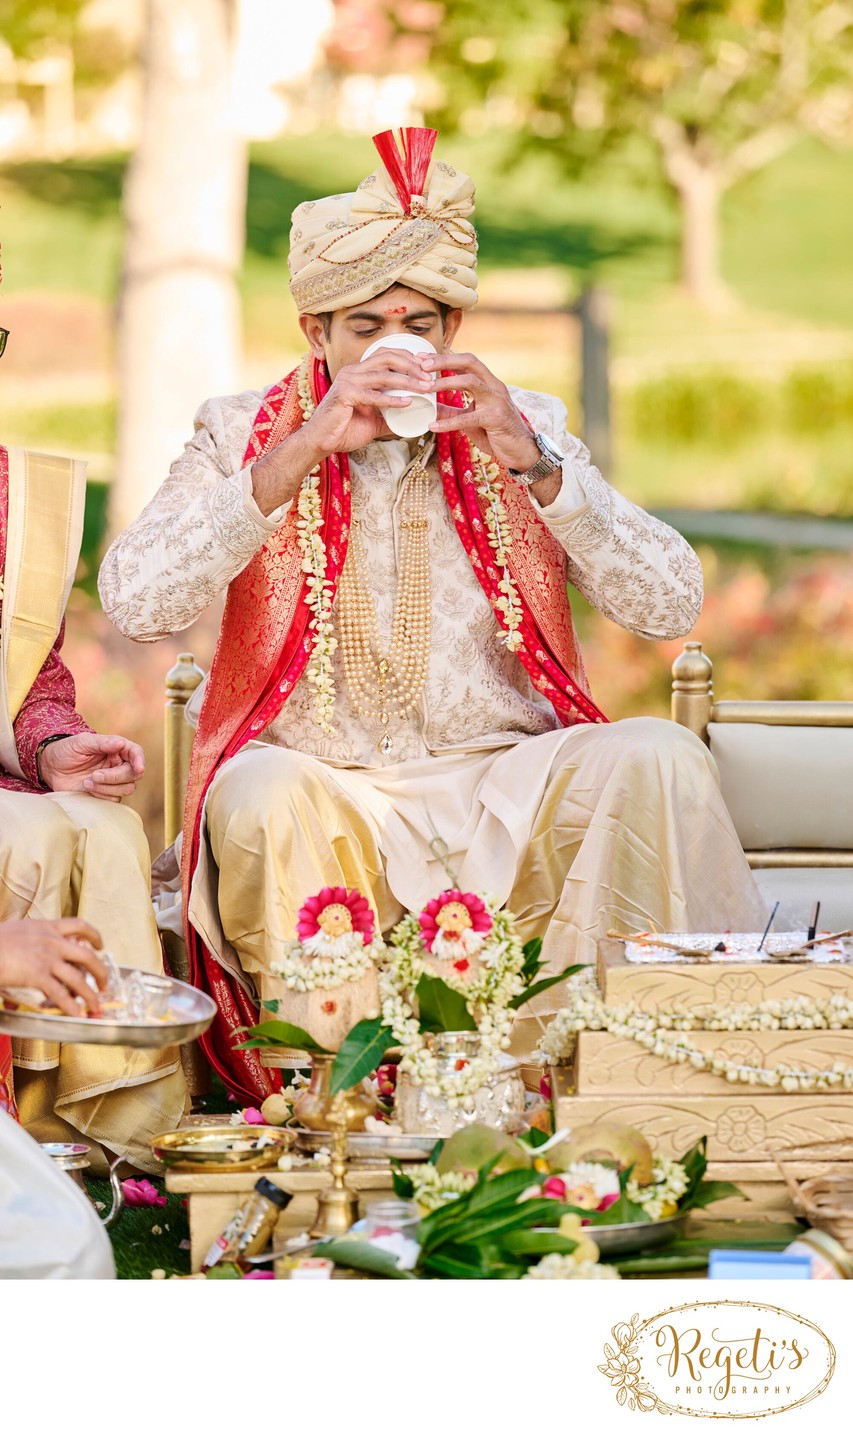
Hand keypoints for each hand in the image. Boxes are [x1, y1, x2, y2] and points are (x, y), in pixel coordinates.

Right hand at [0, 918, 106, 1015]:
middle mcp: (51, 941)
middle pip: (88, 955)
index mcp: (46, 927)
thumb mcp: (18, 931)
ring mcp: (46, 958)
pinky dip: (72, 1006)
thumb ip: (32, 939)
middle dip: (101, 971)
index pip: (79, 925)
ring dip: (91, 994)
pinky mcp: (37, 975)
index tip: (99, 944)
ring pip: (79, 978)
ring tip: (95, 1005)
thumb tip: (34, 951)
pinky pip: (61, 994)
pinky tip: (77, 1015)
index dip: (94, 935)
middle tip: (103, 982)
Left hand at [38, 733, 144, 800]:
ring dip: (106, 788)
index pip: (136, 753)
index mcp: (116, 749)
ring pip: (126, 789)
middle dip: (115, 777)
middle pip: (133, 775)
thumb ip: (102, 743)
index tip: (138, 768)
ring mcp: (112, 781)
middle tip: (94, 776)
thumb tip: (121, 744)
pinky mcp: (105, 794)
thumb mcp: (81, 742)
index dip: (140, 760)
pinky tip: (86, 789)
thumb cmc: (66, 750)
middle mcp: (118, 765)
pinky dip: (101, 796)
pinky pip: (113, 800)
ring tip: (86, 782)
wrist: (50, 767)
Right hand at [304, 348, 435, 455]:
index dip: (409, 357)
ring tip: (425, 388)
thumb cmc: (345, 429)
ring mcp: (348, 381)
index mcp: (360, 372)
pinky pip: (372, 395)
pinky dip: (391, 399)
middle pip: (388, 357)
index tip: (428, 367)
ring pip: (383, 374)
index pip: (387, 354)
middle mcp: (353, 371)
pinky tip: (407, 402)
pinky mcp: (344, 395)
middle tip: (430, 377)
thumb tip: (414, 419)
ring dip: (407, 380)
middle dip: (412, 365)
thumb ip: (391, 415)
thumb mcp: (375, 420)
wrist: (322, 442)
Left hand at [423, 350, 543, 472]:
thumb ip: (451, 411)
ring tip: (426, 388)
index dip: (444, 358)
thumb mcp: (470, 418)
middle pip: (469, 362)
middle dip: (444, 360)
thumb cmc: (496, 433)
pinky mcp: (495, 418)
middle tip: (422, 365)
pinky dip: (449, 423)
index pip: (466, 362)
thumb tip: (428, 406)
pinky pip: (468, 417)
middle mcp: (494, 386)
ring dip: (446, 382)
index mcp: (489, 383)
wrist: (520, 451)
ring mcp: (496, 401)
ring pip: (470, 381)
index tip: (422, 359)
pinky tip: (433, 427)